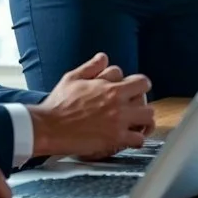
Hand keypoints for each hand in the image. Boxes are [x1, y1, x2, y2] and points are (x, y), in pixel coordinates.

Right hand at [30, 52, 154, 157]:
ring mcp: (118, 121)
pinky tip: (130, 140)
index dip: (132, 84)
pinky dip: (137, 140)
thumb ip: (91, 67)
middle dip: (141, 99)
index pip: (137, 79)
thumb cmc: (57, 105)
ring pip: (148, 116)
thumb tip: (103, 57)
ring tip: (138, 124)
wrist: (48, 127)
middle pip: (146, 94)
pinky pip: (138, 139)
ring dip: (144, 119)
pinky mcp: (115, 139)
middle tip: (134, 106)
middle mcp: (117, 102)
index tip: (127, 91)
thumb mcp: (72, 78)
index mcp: (109, 86)